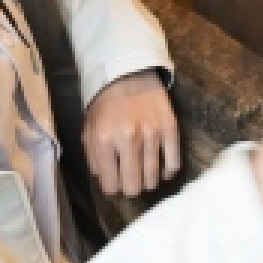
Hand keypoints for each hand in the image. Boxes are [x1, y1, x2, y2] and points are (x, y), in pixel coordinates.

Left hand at [82, 70, 180, 196]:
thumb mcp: (89, 131)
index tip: (115, 180)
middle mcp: (128, 138)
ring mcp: (152, 133)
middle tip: (130, 178)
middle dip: (130, 187)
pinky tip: (160, 169)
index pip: (110, 186)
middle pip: (133, 187)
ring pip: (153, 180)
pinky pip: (173, 165)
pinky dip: (167, 171)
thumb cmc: (105, 106)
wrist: (127, 75)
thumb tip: (107, 183)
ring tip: (143, 171)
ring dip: (147, 180)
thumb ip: (94, 160)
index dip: (113, 187)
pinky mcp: (170, 128)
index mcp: (103, 140)